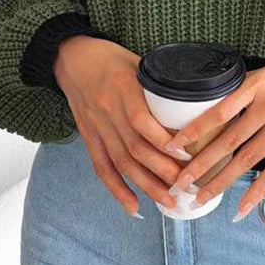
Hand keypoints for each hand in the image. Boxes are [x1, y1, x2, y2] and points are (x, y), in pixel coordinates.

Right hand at [54, 36, 184, 216]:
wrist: (71, 57)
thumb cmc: (110, 58)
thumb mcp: (139, 63)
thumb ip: (160, 84)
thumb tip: (193, 102)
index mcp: (123, 88)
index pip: (143, 122)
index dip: (165, 143)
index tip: (189, 156)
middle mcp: (108, 111)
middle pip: (135, 149)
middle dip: (163, 172)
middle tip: (187, 186)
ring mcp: (97, 127)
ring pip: (121, 163)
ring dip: (146, 186)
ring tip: (169, 202)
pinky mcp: (89, 137)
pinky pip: (102, 167)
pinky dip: (117, 190)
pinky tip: (133, 207)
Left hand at [162, 54, 264, 221]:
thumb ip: (242, 90)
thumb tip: (211, 111)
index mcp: (255, 86)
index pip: (217, 113)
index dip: (193, 131)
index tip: (171, 146)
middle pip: (228, 142)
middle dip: (200, 164)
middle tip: (178, 181)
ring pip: (247, 160)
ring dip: (221, 181)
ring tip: (199, 196)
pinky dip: (256, 191)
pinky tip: (239, 207)